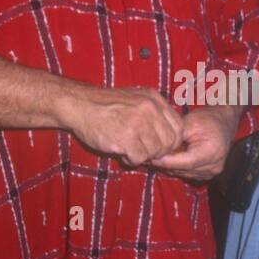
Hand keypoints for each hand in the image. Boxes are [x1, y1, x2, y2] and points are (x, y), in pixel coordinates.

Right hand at [56, 85, 184, 165]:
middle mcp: (149, 109)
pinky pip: (140, 157)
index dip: (171, 142)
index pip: (178, 127)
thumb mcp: (136, 98)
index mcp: (154, 99)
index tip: (158, 146)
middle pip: (169, 142)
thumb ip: (155, 113)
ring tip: (130, 150)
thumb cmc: (106, 105)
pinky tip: (123, 153)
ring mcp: (138, 122)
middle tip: (144, 151)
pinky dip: (132, 160)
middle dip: (158, 152)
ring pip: (155, 151)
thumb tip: (172, 136)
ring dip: (143, 156)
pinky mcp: (126, 137)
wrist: (79, 104)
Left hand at [148, 106, 242, 181]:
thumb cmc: (207, 119)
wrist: (224, 122)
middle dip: (164, 164)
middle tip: (148, 157)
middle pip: (182, 170)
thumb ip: (174, 138)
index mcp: (210, 152)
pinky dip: (177, 168)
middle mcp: (213, 166)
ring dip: (169, 167)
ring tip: (156, 158)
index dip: (164, 161)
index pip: (182, 162)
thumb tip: (156, 149)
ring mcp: (212, 172)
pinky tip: (168, 160)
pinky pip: (188, 174)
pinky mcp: (208, 174)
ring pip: (183, 173)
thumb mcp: (189, 123)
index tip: (150, 157)